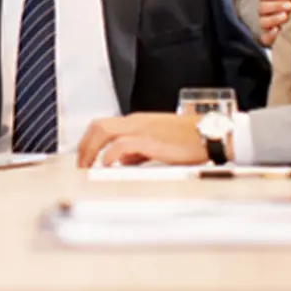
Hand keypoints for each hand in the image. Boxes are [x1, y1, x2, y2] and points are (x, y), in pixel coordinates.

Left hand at [76, 113, 207, 168]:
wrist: (210, 134)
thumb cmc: (189, 139)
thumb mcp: (158, 143)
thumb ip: (138, 151)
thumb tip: (121, 161)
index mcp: (137, 123)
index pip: (103, 126)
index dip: (88, 142)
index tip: (83, 158)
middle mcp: (135, 122)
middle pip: (98, 126)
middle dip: (84, 145)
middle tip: (80, 164)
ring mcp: (141, 130)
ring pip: (104, 130)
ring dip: (91, 149)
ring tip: (87, 167)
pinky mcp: (150, 140)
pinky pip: (122, 144)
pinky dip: (110, 154)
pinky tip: (106, 165)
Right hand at [257, 0, 290, 45]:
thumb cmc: (289, 1)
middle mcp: (262, 10)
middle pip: (262, 7)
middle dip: (276, 5)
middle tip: (290, 5)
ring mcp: (264, 24)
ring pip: (263, 21)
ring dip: (273, 19)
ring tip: (285, 16)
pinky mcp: (267, 37)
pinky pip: (265, 38)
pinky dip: (270, 35)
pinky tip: (277, 31)